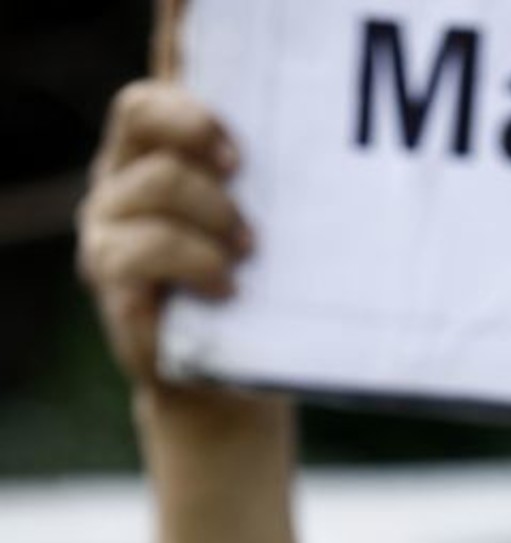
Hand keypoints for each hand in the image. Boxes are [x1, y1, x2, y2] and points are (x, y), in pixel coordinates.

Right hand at [78, 81, 253, 389]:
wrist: (224, 381)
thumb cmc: (247, 293)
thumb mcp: (253, 230)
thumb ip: (254, 183)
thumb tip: (301, 140)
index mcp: (148, 154)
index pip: (147, 98)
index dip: (182, 90)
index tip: (237, 141)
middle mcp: (118, 178)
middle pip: (138, 113)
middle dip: (200, 135)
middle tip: (244, 177)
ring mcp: (106, 223)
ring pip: (156, 182)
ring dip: (213, 213)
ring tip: (247, 252)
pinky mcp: (108, 272)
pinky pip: (146, 248)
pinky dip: (196, 262)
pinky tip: (226, 289)